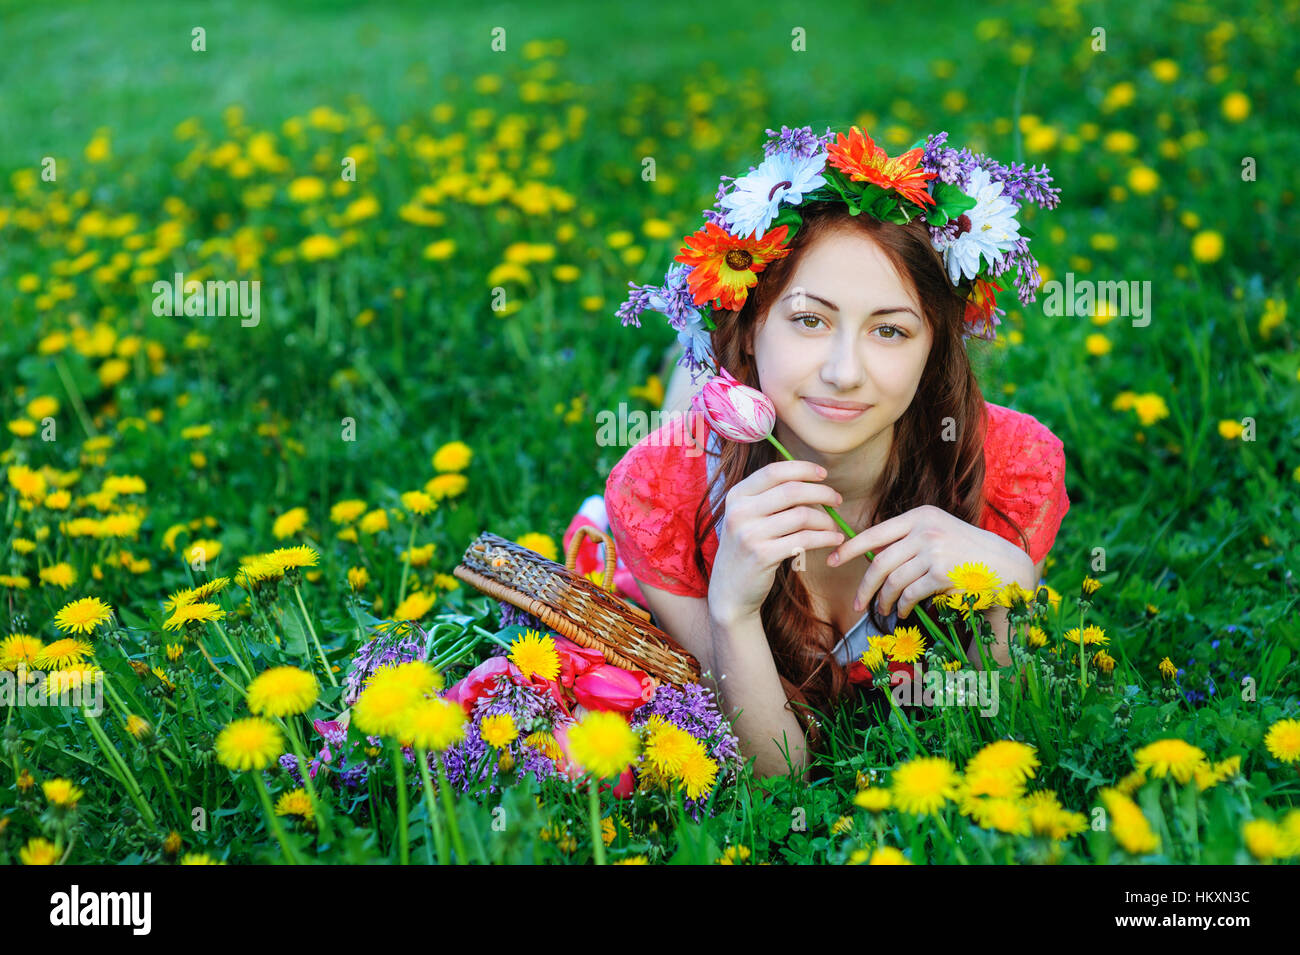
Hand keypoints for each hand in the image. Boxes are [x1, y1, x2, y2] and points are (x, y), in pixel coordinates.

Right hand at [708, 459, 844, 625]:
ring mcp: (750, 534)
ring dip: (826, 520)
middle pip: (792, 490)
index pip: (774, 471)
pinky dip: (825, 538)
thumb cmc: (747, 550)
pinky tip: (834, 540)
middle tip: (837, 500)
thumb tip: (809, 479)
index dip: (803, 469)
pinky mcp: (763, 555)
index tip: (823, 474)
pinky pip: (804, 539)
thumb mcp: (747, 518)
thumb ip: (768, 498)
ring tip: (834, 527)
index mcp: (736, 496)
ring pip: (802, 515)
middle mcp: (740, 512)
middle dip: (822, 492)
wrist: (730, 591)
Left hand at [824, 504, 1034, 619]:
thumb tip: (870, 557)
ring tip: (884, 610)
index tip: (830, 560)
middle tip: (857, 604)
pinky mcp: (942, 573)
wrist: (1005, 566)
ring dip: (885, 600)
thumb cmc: (965, 552)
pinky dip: (903, 607)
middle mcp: (925, 530)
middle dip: (864, 586)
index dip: (849, 548)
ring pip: (893, 581)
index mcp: (919, 516)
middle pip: (880, 562)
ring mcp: (934, 551)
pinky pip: (910, 594)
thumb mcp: (936, 533)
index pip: (874, 532)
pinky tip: (903, 612)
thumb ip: (907, 540)